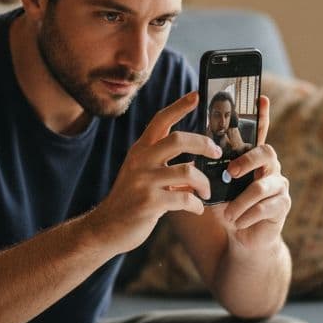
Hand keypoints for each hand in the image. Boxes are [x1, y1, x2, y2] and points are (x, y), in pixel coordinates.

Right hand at [90, 91, 220, 252]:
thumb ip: (166, 167)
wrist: (106, 227)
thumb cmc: (131, 201)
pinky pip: (185, 199)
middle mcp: (141, 160)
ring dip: (204, 183)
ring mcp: (144, 181)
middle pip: (179, 139)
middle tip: (216, 152)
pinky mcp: (149, 202)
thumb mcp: (143, 176)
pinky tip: (196, 209)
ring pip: (188, 171)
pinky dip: (196, 205)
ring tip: (206, 192)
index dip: (180, 106)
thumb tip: (197, 165)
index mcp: (140, 150)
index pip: (161, 120)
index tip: (197, 95)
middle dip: (204, 144)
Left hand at [221, 95, 289, 250]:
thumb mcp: (219, 189)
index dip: (262, 115)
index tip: (261, 97)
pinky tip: (237, 223)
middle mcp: (270, 168)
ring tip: (228, 215)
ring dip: (241, 201)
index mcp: (253, 160)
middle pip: (266, 153)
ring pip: (262, 185)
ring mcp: (279, 186)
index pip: (259, 133)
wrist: (242, 239)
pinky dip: (247, 216)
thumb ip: (214, 172)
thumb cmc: (230, 209)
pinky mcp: (282, 205)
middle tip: (230, 173)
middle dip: (247, 161)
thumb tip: (193, 160)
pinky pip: (265, 207)